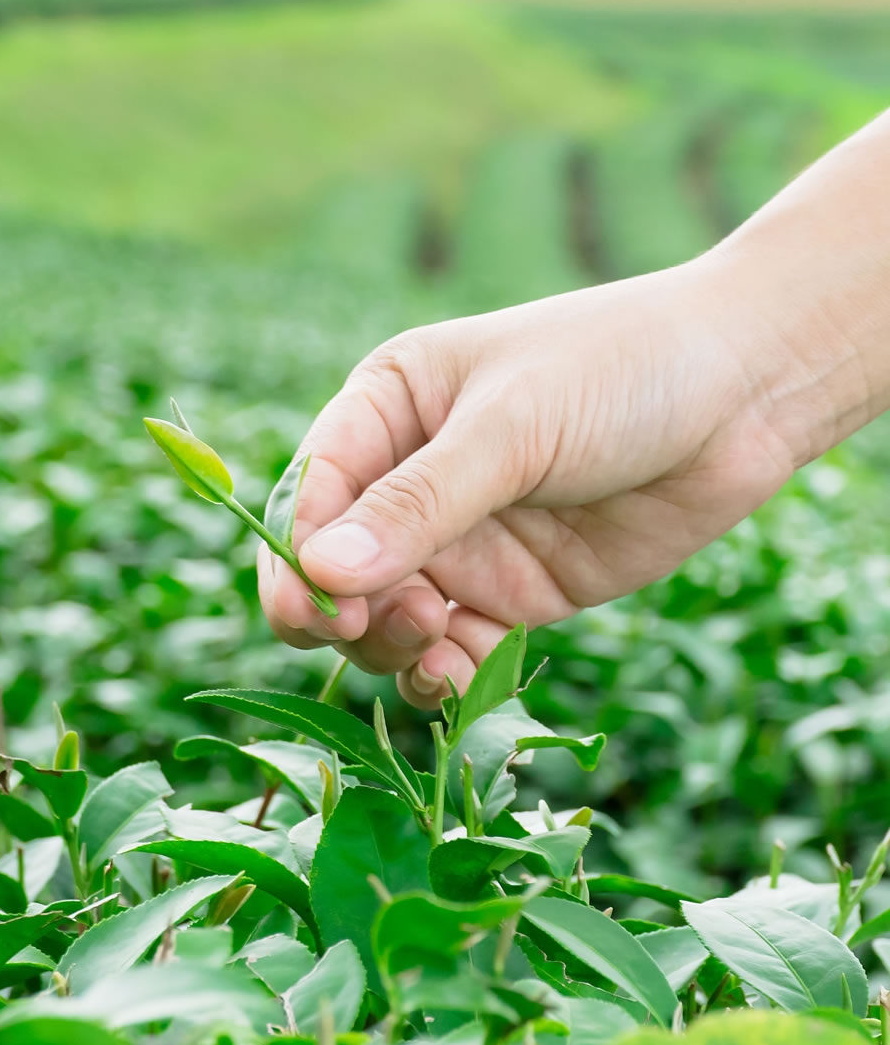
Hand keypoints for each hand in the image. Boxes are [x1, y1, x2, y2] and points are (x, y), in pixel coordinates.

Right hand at [259, 253, 801, 706]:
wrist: (745, 393)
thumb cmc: (618, 370)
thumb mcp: (512, 427)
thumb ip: (420, 504)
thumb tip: (323, 572)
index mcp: (390, 409)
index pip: (313, 491)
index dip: (299, 553)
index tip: (317, 607)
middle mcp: (414, 479)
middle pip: (338, 570)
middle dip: (341, 610)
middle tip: (368, 629)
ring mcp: (466, 542)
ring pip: (389, 621)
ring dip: (394, 646)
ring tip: (435, 638)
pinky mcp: (516, 595)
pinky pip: (455, 651)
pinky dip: (446, 674)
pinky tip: (461, 672)